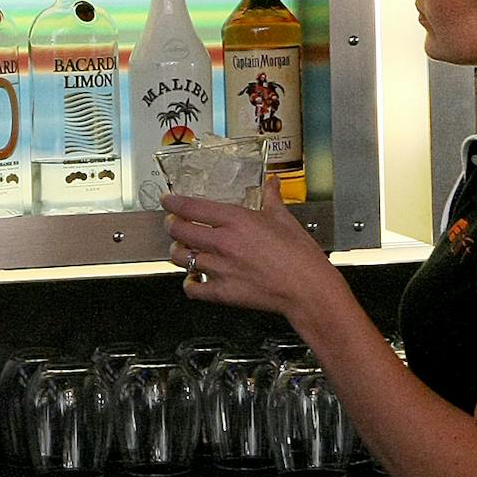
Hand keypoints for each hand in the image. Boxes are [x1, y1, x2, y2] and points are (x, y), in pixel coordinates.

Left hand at [163, 189, 340, 325]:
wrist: (307, 288)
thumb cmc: (300, 256)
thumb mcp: (285, 219)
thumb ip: (272, 198)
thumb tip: (272, 184)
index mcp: (236, 220)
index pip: (191, 207)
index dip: (173, 203)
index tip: (168, 201)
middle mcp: (222, 242)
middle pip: (178, 230)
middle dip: (172, 225)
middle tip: (174, 223)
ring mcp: (219, 268)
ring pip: (180, 257)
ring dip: (179, 251)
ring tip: (184, 249)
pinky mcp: (221, 292)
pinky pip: (190, 287)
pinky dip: (189, 282)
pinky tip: (195, 278)